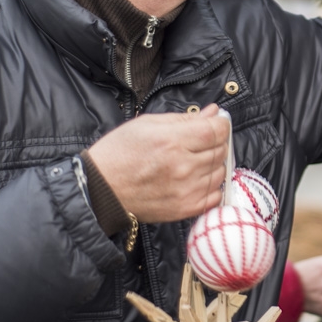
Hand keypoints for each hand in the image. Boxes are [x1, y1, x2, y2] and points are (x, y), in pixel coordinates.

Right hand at [87, 103, 228, 223]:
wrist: (100, 189)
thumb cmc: (119, 153)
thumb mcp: (147, 124)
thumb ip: (185, 119)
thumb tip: (214, 112)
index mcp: (172, 141)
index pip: (217, 130)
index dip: (221, 124)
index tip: (216, 123)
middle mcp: (182, 167)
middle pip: (221, 150)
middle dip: (215, 142)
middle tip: (200, 142)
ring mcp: (185, 190)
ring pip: (220, 172)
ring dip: (213, 164)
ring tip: (194, 161)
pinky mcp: (184, 209)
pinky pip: (215, 196)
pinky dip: (211, 187)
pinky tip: (196, 180)